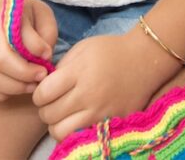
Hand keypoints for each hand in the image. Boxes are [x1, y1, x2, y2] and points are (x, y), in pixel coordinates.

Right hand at [0, 0, 56, 101]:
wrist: (4, 16)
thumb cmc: (28, 18)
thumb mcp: (42, 14)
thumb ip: (46, 33)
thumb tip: (44, 56)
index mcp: (3, 20)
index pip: (14, 40)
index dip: (34, 51)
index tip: (48, 56)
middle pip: (0, 63)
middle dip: (25, 74)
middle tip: (42, 75)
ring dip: (14, 88)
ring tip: (32, 85)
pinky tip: (16, 88)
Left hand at [33, 32, 168, 140]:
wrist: (145, 59)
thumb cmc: (111, 51)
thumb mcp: (83, 48)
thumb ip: (61, 67)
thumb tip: (43, 86)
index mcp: (79, 72)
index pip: (43, 94)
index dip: (39, 93)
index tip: (45, 90)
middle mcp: (89, 95)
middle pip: (49, 115)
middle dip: (46, 109)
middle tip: (54, 102)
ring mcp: (101, 112)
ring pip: (61, 132)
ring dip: (57, 125)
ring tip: (64, 115)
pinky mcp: (112, 124)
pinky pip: (81, 137)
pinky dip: (74, 132)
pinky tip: (78, 121)